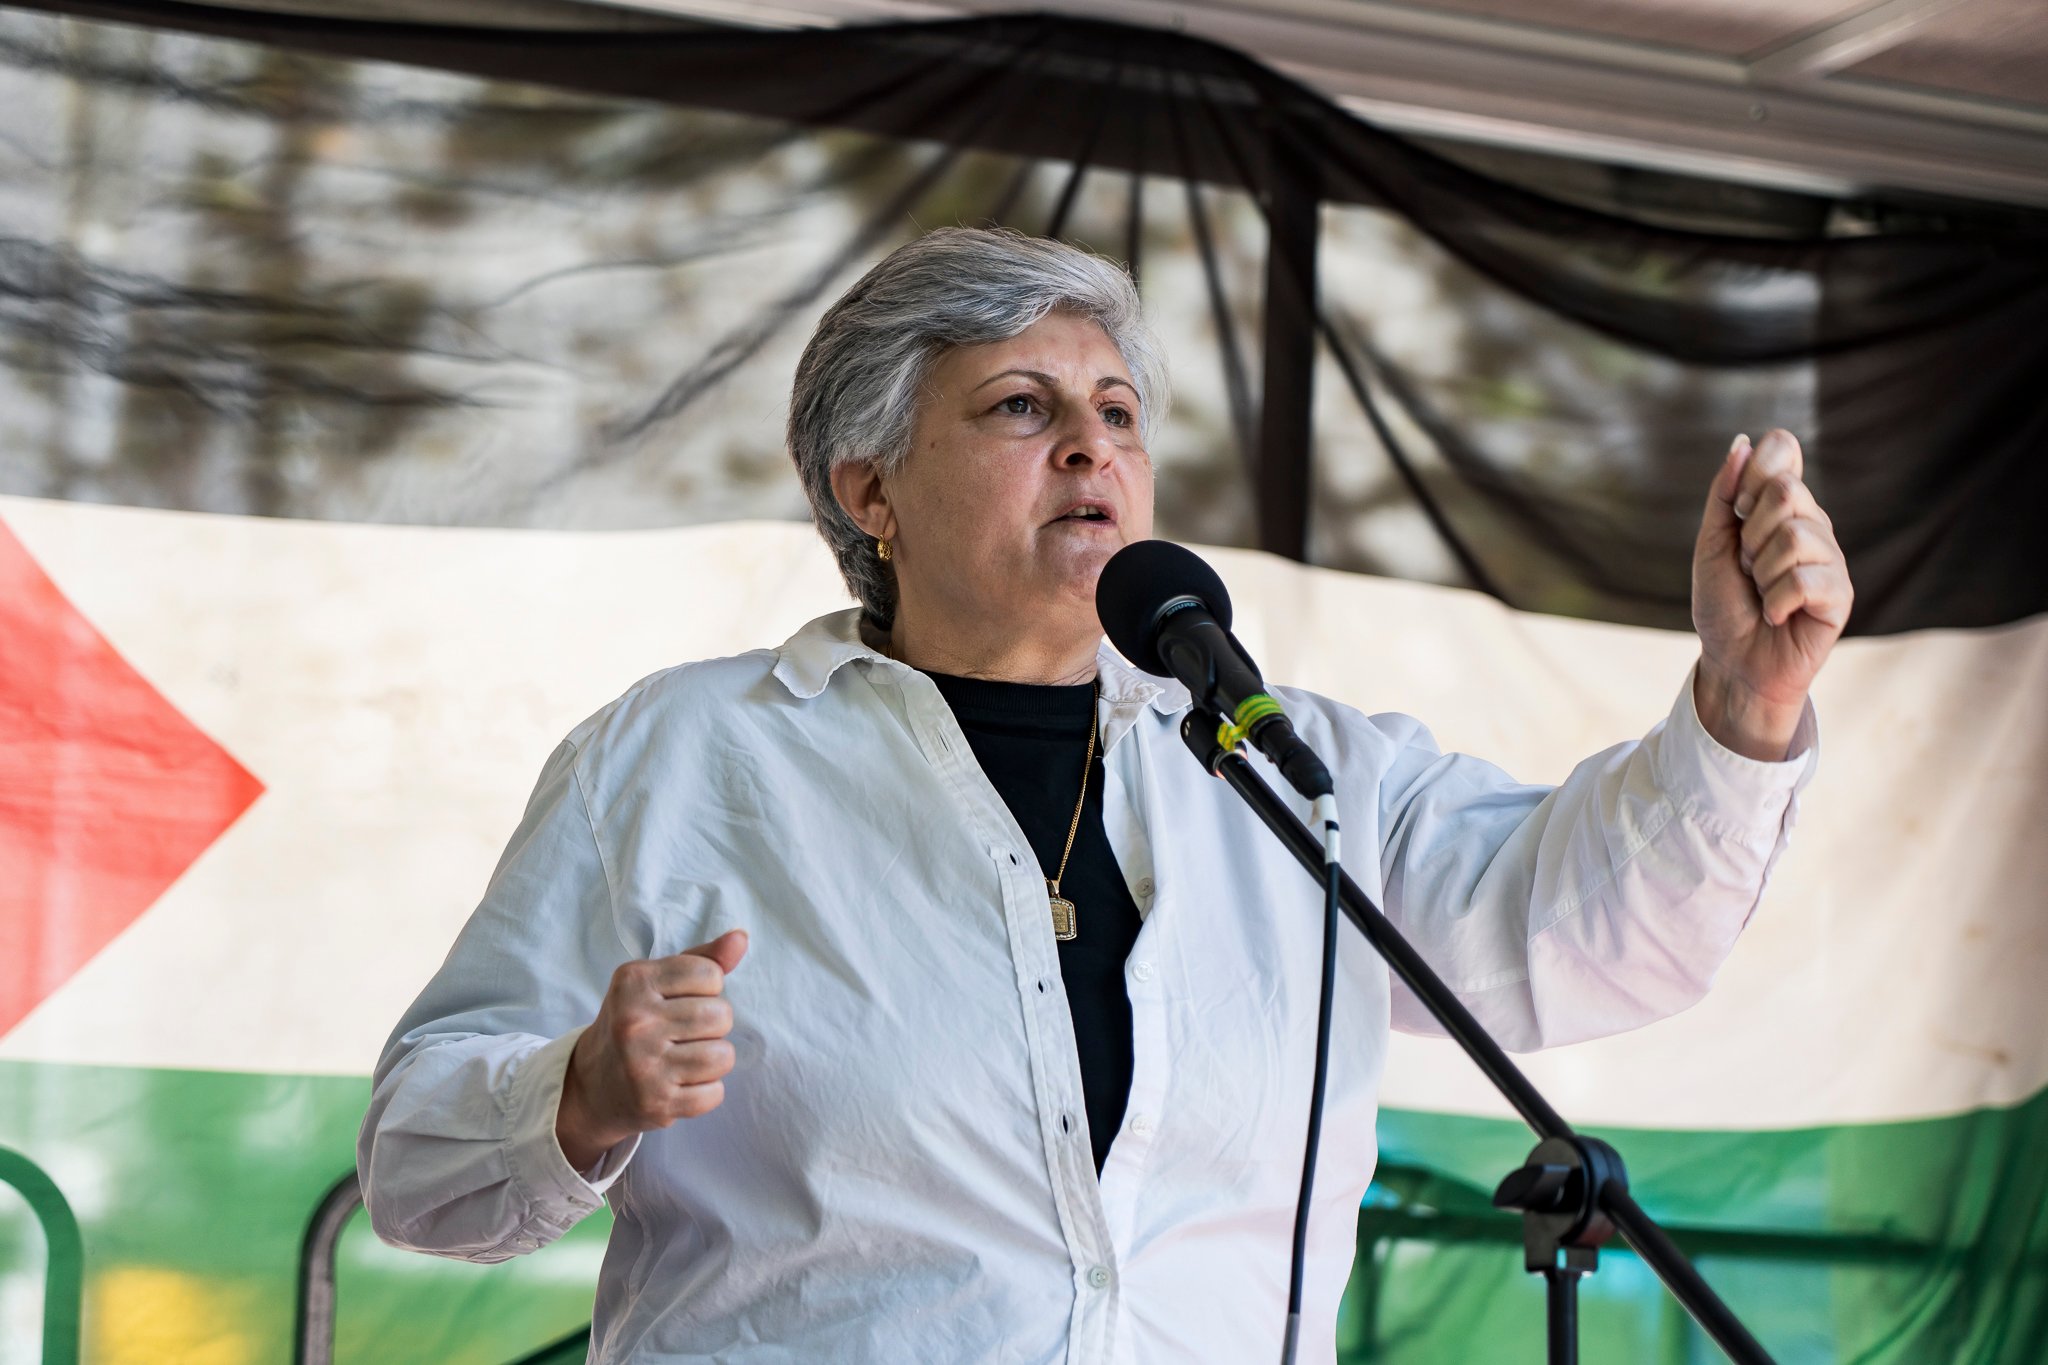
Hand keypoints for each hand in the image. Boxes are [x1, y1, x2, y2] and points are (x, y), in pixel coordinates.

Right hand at [555, 929, 748, 1171]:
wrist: (592, 1085)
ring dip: (713, 1059)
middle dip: (712, 1025)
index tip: (682, 1001)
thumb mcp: (656, 982)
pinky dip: (706, 1091)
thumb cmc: (635, 1023)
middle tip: (683, 1034)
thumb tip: (741, 937)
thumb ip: (702, 959)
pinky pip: (714, 1094)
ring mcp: (643, 1066)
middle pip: (721, 1016)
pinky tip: (681, 1084)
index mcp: (634, 982)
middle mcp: (634, 1022)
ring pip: (723, 1056)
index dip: (707, 989)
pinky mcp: (655, 1103)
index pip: (710, 974)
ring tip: (686, 1058)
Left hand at [1690, 429, 1851, 759]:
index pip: (1783, 449)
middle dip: (1750, 534)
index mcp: (1783, 506)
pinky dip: (1777, 601)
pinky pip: (1806, 579)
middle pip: (1786, 491)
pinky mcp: (1841, 595)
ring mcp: (1831, 558)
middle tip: (1747, 565)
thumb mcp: (1712, 544)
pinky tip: (1776, 615)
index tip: (1737, 512)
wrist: (1732, 662)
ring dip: (1761, 573)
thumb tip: (1742, 442)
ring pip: (1794, 537)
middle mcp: (1813, 524)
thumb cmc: (1724, 604)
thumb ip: (1724, 495)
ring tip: (1762, 592)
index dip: (1753, 474)